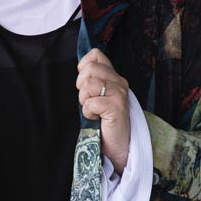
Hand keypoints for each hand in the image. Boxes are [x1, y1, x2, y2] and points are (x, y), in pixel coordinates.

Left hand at [77, 47, 129, 173]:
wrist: (119, 146)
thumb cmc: (105, 122)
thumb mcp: (99, 96)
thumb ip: (93, 81)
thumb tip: (80, 68)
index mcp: (114, 77)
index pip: (96, 55)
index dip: (84, 66)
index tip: (85, 83)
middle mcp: (119, 82)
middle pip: (89, 68)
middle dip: (81, 85)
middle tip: (89, 100)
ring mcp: (119, 94)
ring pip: (89, 84)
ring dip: (84, 100)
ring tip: (93, 110)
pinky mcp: (117, 108)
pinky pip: (91, 102)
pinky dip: (89, 112)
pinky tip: (96, 118)